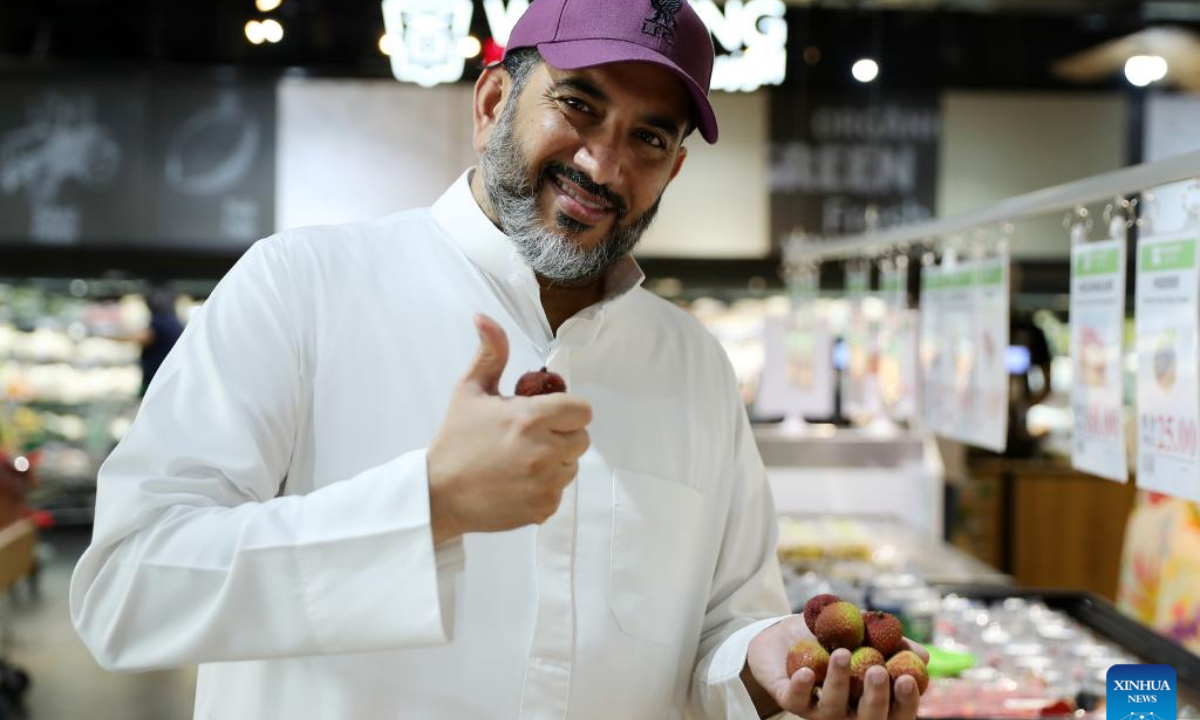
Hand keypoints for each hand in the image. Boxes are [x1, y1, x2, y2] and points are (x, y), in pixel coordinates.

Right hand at [427, 314, 591, 543]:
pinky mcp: (543, 508)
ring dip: (556, 461)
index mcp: (530, 417)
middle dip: (561, 435)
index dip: (566, 410)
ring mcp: (545, 482)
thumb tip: (483, 318)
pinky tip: (518, 483)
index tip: (546, 415)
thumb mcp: (470, 391)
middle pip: (581, 438)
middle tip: (530, 437)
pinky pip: (560, 491)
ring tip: (522, 460)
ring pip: (572, 465)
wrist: (440, 494)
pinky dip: (545, 487)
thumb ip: (490, 353)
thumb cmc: (456, 440)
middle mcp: (544, 450)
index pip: (582, 410)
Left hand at [743, 615, 927, 719]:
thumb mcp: (865, 634)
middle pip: (868, 719)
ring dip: (839, 682)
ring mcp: (818, 710)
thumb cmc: (832, 638)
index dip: (905, 702)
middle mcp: (847, 712)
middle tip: (876, 671)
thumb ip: (892, 644)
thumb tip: (923, 656)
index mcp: (869, 701)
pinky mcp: (789, 699)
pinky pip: (796, 701)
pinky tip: (807, 672)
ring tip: (842, 653)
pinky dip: (802, 688)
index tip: (907, 679)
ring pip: (832, 711)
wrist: (786, 635)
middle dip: (874, 698)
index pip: (895, 713)